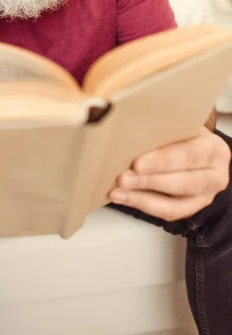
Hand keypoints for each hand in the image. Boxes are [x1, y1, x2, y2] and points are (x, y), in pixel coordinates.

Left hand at [108, 127, 230, 220]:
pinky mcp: (191, 208)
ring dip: (141, 197)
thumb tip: (129, 122)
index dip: (164, 161)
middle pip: (184, 183)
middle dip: (149, 181)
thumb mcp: (178, 122)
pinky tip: (121, 197)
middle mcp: (216, 175)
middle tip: (123, 178)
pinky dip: (141, 204)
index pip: (191, 155)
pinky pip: (166, 213)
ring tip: (117, 190)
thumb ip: (162, 124)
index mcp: (215, 149)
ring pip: (175, 204)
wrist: (191, 144)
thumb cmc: (182, 132)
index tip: (138, 163)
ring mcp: (206, 196)